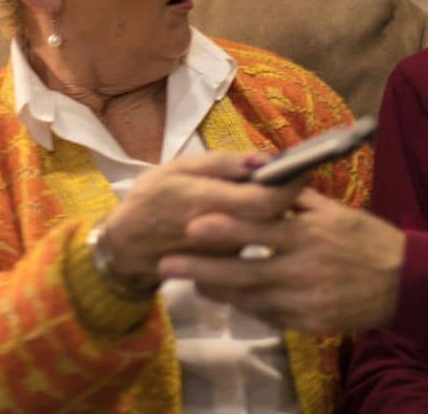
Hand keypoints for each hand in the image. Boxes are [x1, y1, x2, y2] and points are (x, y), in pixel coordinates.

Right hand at [101, 151, 305, 292]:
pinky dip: (261, 228)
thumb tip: (262, 160)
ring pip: (265, 232)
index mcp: (208, 203)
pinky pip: (254, 243)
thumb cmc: (151, 201)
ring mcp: (227, 256)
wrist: (127, 250)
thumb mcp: (176, 169)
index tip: (300, 170)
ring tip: (271, 194)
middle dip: (288, 197)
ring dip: (275, 213)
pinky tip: (254, 216)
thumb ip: (222, 163)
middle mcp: (222, 234)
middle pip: (274, 217)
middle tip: (292, 179)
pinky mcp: (227, 267)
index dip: (290, 185)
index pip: (266, 200)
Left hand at [157, 188, 405, 334]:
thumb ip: (297, 200)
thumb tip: (264, 179)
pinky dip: (246, 305)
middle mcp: (305, 268)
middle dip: (202, 267)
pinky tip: (227, 296)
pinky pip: (268, 315)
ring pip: (250, 298)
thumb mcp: (336, 212)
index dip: (224, 228)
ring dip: (217, 289)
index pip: (259, 231)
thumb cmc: (368, 239)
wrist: (405, 282)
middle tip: (167, 262)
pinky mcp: (310, 323)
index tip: (191, 224)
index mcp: (310, 234)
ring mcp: (306, 300)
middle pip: (244, 270)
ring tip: (191, 280)